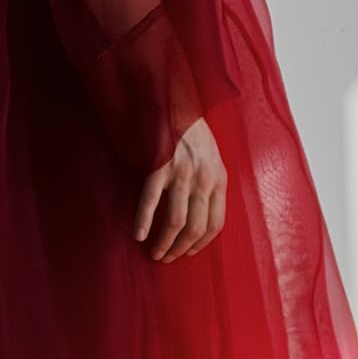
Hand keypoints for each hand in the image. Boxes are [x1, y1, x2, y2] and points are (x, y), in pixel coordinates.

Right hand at [134, 116, 227, 261]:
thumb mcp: (212, 157)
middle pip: (196, 228)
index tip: (189, 252)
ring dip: (164, 243)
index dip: (201, 244)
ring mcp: (182, 173)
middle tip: (166, 258)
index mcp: (220, 179)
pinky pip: (151, 201)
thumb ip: (210, 182)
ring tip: (154, 253)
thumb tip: (201, 212)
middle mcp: (204, 178)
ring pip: (176, 221)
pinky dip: (143, 221)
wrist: (176, 101)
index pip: (216, 224)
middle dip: (180, 249)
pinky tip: (137, 235)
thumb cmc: (192, 131)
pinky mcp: (160, 165)